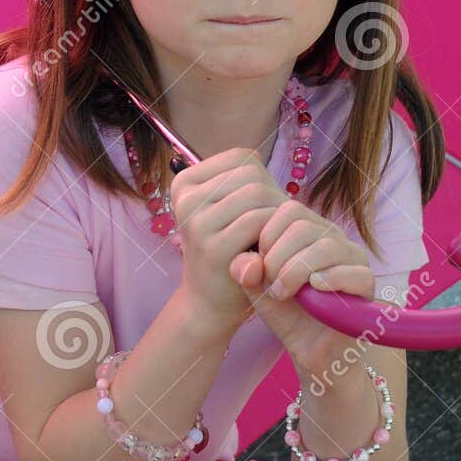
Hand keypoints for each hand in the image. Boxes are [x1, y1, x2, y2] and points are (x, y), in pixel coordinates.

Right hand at [169, 147, 289, 340]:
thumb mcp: (225, 210)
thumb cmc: (227, 249)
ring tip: (272, 236)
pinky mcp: (213, 247)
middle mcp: (185, 199)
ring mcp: (196, 222)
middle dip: (273, 198)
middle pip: (251, 175)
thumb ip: (240, 182)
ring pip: (257, 194)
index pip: (241, 158)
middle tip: (274, 226)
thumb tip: (256, 161)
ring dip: (276, 216)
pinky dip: (273, 233)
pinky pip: (259, 221)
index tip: (261, 208)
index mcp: (185, 183)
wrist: (210, 302)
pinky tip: (270, 249)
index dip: (263, 179)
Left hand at [229, 201, 375, 374]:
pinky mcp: (367, 284)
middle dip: (278, 257)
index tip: (259, 268)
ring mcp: (353, 259)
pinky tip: (312, 291)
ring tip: (282, 293)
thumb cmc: (286, 313)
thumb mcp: (256, 288)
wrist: (310, 349)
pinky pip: (353, 272)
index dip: (267, 236)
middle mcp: (333, 238)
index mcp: (309, 231)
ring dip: (296, 271)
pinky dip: (329, 279)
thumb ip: (245, 270)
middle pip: (303, 226)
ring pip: (326, 246)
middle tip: (271, 286)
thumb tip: (248, 260)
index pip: (289, 210)